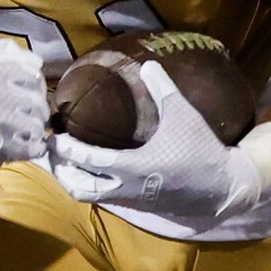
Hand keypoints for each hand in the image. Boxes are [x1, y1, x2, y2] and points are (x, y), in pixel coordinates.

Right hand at [0, 41, 48, 172]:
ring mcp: (4, 122)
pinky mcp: (5, 148)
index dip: (33, 85)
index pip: (34, 75)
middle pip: (39, 100)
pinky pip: (36, 145)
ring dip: (34, 126)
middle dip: (35, 107)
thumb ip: (4, 50)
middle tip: (23, 112)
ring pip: (40, 123)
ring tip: (21, 128)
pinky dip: (34, 146)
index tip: (23, 92)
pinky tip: (22, 142)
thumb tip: (37, 61)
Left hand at [50, 62, 270, 221]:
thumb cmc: (202, 150)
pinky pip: (103, 198)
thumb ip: (163, 89)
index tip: (54, 134)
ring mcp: (131, 200)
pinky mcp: (137, 206)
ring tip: (61, 161)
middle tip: (49, 150)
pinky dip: (88, 185)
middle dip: (59, 170)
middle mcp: (126, 188)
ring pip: (88, 196)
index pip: (87, 161)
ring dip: (72, 180)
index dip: (66, 149)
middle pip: (78, 187)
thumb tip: (148, 64)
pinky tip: (85, 170)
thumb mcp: (184, 115)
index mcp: (133, 167)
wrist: (221, 189)